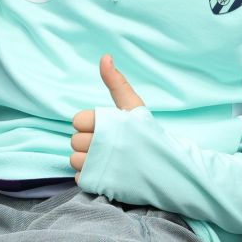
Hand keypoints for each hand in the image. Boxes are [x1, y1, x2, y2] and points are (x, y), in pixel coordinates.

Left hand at [70, 55, 142, 173]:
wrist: (167, 171)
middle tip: (111, 146)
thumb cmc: (148, 135)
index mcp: (108, 122)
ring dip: (87, 160)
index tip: (108, 129)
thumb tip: (104, 57)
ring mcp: (101, 166)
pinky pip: (80, 177)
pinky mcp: (100, 184)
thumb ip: (116, 82)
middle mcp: (102, 144)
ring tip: (108, 160)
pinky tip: (106, 174)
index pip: (78, 120)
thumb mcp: (134, 106)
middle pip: (74, 140)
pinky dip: (90, 177)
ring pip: (74, 159)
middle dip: (90, 142)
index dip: (91, 124)